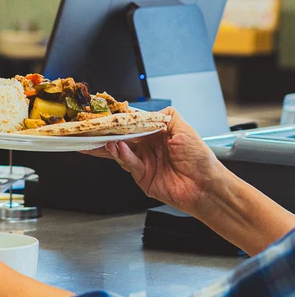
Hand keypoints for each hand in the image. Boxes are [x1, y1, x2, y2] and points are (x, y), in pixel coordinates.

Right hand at [87, 109, 227, 217]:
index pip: (133, 124)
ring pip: (121, 151)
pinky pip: (129, 164)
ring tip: (100, 138)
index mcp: (157, 135)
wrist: (206, 186)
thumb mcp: (184, 129)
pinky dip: (122, 155)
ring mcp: (144, 163)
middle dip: (107, 133)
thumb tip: (148, 110)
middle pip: (122, 138)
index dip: (120, 120)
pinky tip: (117, 148)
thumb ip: (166, 116)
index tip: (106, 113)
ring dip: (110, 144)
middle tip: (91, 127)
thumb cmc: (200, 158)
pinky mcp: (142, 177)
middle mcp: (148, 148)